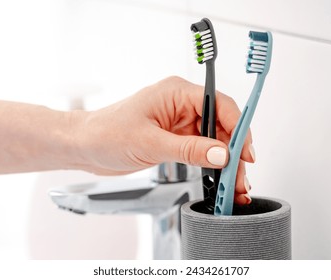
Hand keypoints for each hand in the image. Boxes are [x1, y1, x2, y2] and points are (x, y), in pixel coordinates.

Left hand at [70, 76, 254, 203]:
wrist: (85, 146)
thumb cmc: (106, 133)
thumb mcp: (150, 143)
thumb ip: (189, 149)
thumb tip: (222, 154)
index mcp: (176, 93)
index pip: (219, 105)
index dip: (237, 128)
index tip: (245, 152)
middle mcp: (181, 105)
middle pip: (221, 125)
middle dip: (233, 151)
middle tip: (240, 176)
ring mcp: (179, 123)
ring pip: (213, 140)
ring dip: (225, 161)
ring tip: (232, 184)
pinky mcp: (175, 139)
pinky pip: (201, 150)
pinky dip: (211, 164)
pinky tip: (218, 178)